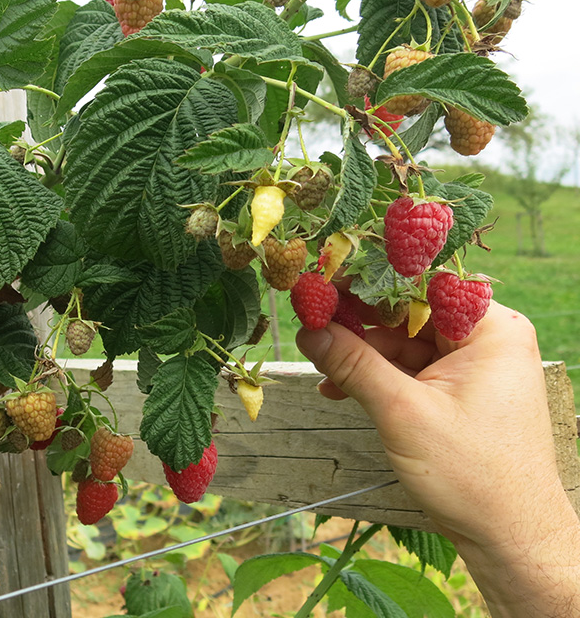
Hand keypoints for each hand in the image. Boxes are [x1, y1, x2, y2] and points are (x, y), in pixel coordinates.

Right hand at [296, 302, 579, 617]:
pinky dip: (378, 376)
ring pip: (405, 340)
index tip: (323, 279)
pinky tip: (340, 387)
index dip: (369, 279)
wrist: (510, 537)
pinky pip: (412, 367)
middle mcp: (487, 339)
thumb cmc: (473, 474)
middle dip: (359, 320)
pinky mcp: (461, 391)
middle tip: (311, 320)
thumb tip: (308, 329)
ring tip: (321, 365)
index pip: (421, 284)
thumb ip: (353, 363)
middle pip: (410, 311)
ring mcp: (475, 366)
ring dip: (362, 353)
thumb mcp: (402, 411)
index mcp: (490, 329)